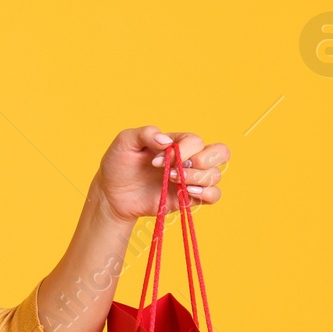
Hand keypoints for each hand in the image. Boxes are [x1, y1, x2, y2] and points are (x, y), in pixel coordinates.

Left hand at [94, 125, 229, 224]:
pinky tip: (187, 192)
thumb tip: (167, 142)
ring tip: (171, 180)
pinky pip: (214, 196)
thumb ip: (145, 133)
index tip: (155, 161)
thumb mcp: (125, 142)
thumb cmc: (118, 164)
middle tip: (178, 168)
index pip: (196, 141)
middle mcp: (189, 159)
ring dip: (197, 177)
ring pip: (216, 175)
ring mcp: (190, 179)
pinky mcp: (188, 198)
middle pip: (221, 152)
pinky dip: (206, 193)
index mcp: (177, 142)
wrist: (111, 193)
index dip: (182, 150)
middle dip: (204, 159)